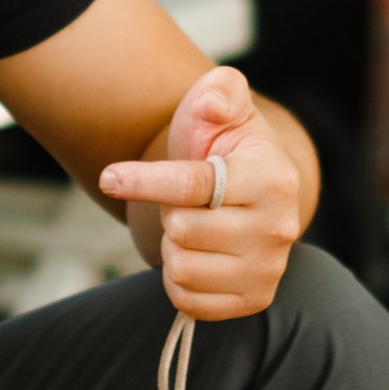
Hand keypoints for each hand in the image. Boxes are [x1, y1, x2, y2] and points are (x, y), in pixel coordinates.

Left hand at [98, 66, 302, 318]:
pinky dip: (179, 279)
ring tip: (196, 226)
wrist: (250, 190)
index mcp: (273, 178)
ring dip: (174, 247)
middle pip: (182, 230)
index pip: (193, 185)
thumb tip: (212, 102)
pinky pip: (187, 299)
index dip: (144, 180)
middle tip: (188, 202)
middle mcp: (278, 228)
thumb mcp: (223, 103)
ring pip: (181, 267)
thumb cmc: (227, 144)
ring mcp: (268, 269)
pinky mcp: (253, 300)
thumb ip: (219, 90)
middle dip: (171, 212)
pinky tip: (198, 255)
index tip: (109, 177)